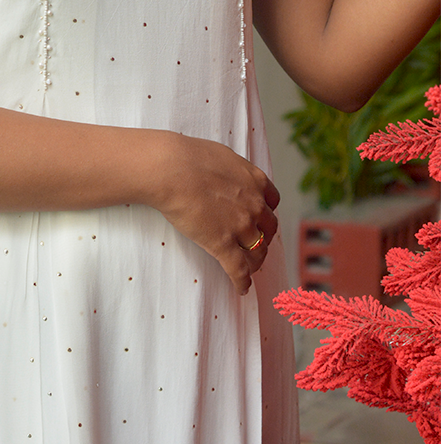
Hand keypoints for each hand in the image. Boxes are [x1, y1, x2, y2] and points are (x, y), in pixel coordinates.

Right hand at [150, 132, 279, 294]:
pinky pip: (238, 269)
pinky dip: (242, 281)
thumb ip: (233, 170)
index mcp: (255, 180)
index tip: (259, 218)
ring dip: (255, 261)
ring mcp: (241, 226)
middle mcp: (254, 205)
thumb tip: (227, 175)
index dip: (265, 212)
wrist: (171, 169)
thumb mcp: (221, 156)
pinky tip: (241, 288)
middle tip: (254, 243)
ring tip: (249, 268)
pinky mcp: (223, 244)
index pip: (272, 202)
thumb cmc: (187, 157)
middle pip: (268, 229)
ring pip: (258, 252)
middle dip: (263, 237)